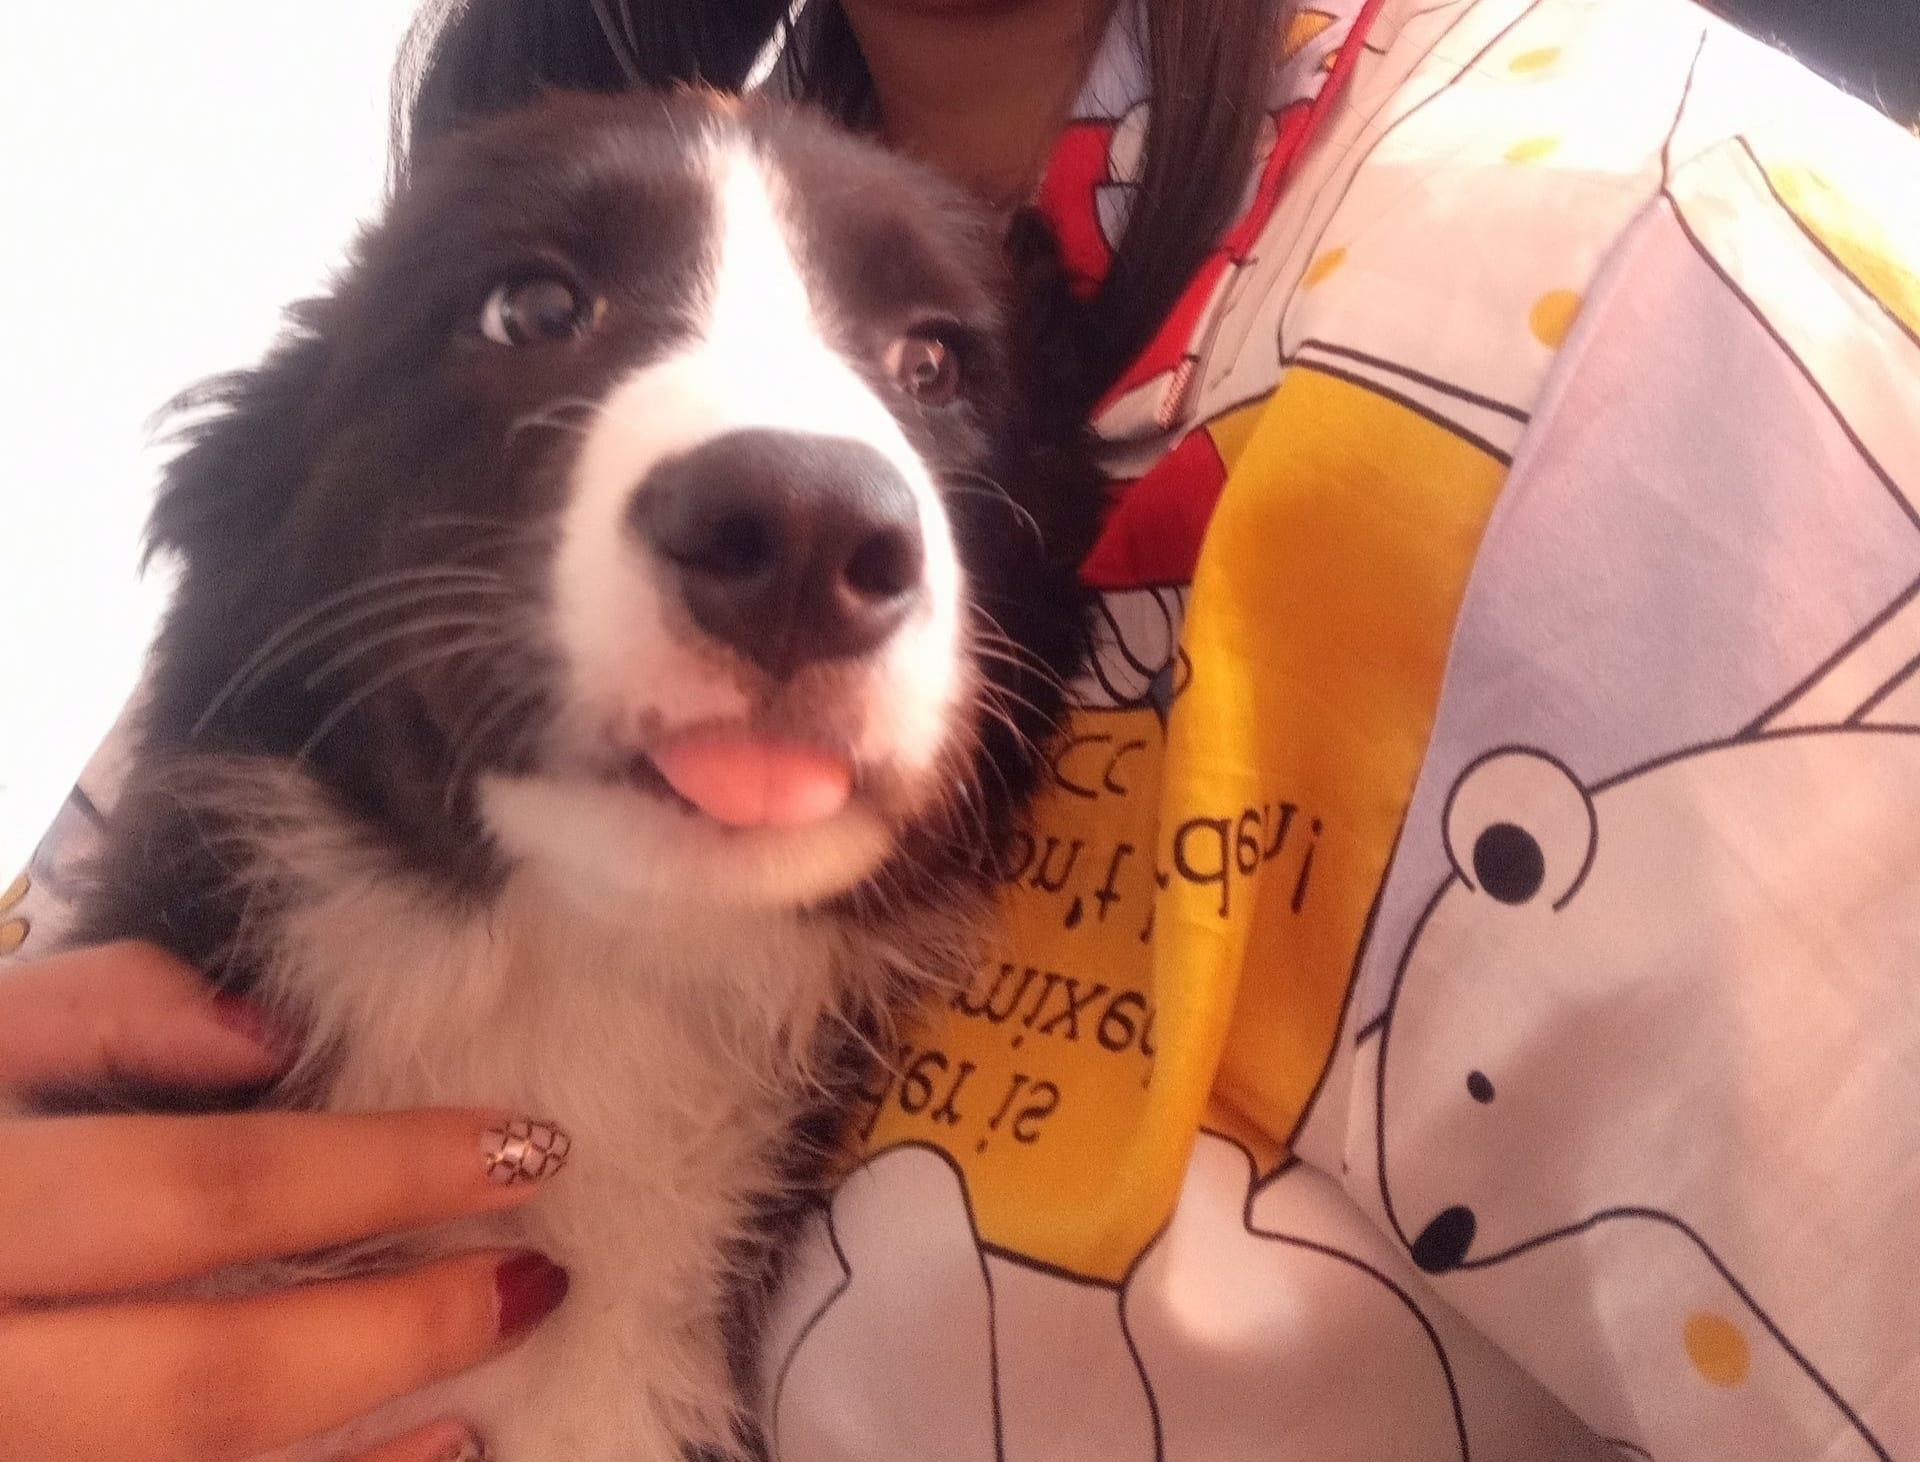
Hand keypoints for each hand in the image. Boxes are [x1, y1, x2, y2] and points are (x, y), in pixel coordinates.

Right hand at [0, 942, 573, 1461]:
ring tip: (491, 1377)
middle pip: (207, 1377)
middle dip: (401, 1329)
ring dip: (364, 1442)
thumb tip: (272, 1038)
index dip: (384, 1174)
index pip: (209, 1195)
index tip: (528, 1143)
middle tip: (541, 1274)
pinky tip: (418, 1457)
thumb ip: (90, 1008)